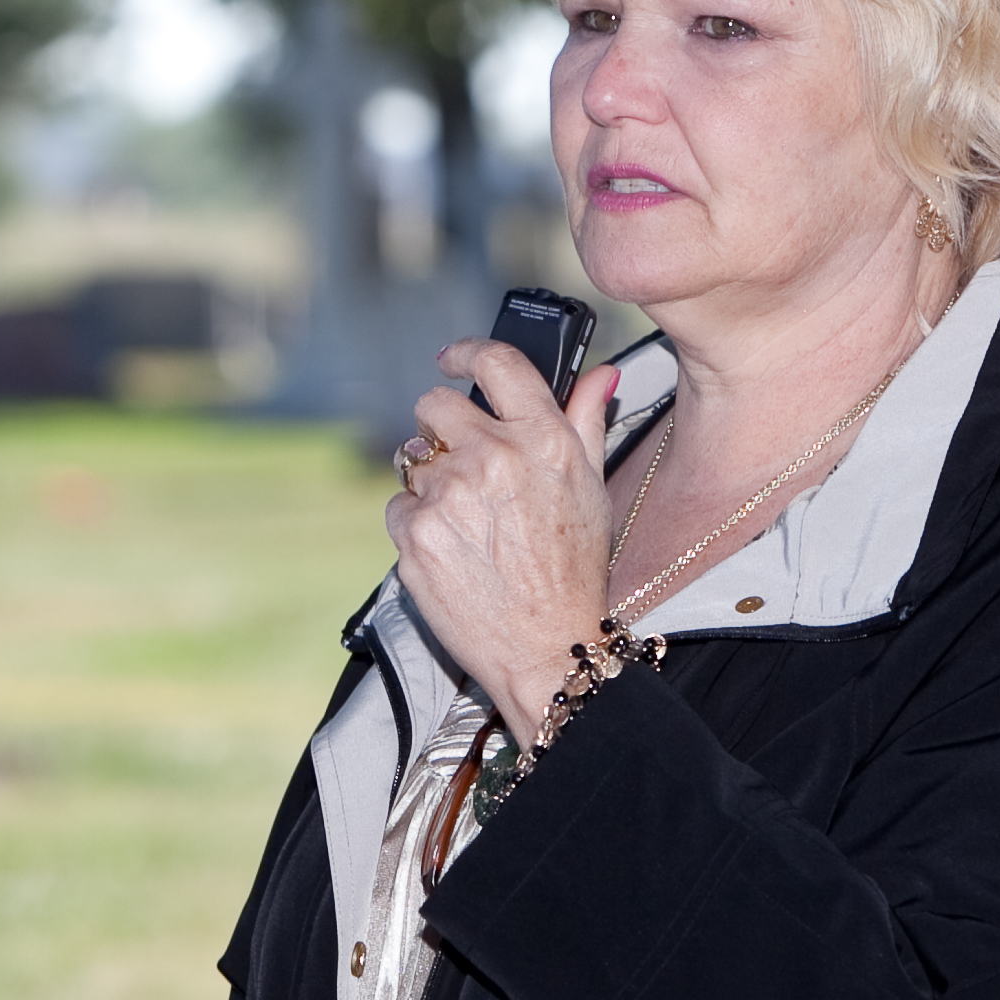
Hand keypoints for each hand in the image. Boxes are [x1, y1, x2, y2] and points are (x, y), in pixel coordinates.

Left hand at [385, 339, 623, 740]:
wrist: (546, 646)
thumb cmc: (573, 570)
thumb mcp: (592, 488)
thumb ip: (588, 421)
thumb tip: (600, 373)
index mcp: (544, 438)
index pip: (497, 363)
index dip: (467, 353)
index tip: (453, 360)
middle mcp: (494, 457)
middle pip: (435, 405)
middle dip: (440, 425)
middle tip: (460, 459)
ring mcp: (450, 494)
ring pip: (413, 459)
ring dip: (430, 480)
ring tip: (466, 520)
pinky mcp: (415, 532)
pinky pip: (399, 506)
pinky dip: (416, 523)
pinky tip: (451, 548)